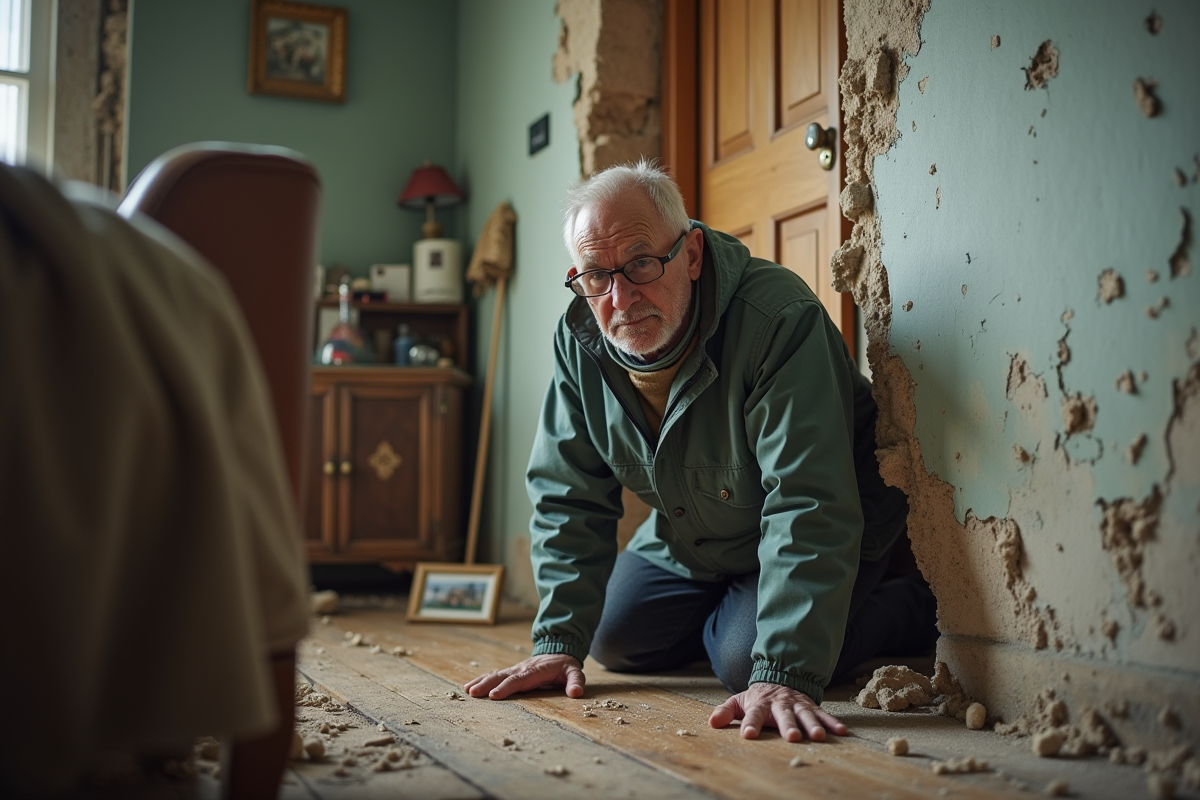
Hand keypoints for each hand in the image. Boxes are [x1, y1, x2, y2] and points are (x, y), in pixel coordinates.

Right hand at [463, 654, 585, 699]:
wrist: (559, 650)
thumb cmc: (566, 666)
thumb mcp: (575, 672)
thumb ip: (575, 682)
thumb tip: (576, 693)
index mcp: (536, 671)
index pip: (519, 680)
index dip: (506, 687)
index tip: (494, 696)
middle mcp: (522, 669)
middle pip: (502, 676)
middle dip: (487, 685)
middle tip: (473, 693)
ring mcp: (515, 669)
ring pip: (495, 675)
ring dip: (481, 682)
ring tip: (467, 691)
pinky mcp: (511, 672)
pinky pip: (495, 676)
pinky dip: (482, 680)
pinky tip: (470, 687)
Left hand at [709, 682, 846, 741]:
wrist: (779, 678)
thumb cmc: (758, 697)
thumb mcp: (738, 701)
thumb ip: (725, 711)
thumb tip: (712, 723)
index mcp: (760, 704)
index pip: (753, 715)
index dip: (750, 724)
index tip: (747, 735)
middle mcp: (780, 704)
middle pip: (783, 716)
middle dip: (788, 726)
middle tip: (791, 737)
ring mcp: (797, 705)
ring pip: (805, 715)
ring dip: (812, 726)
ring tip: (817, 737)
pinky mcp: (811, 707)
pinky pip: (823, 714)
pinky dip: (832, 722)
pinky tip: (841, 732)